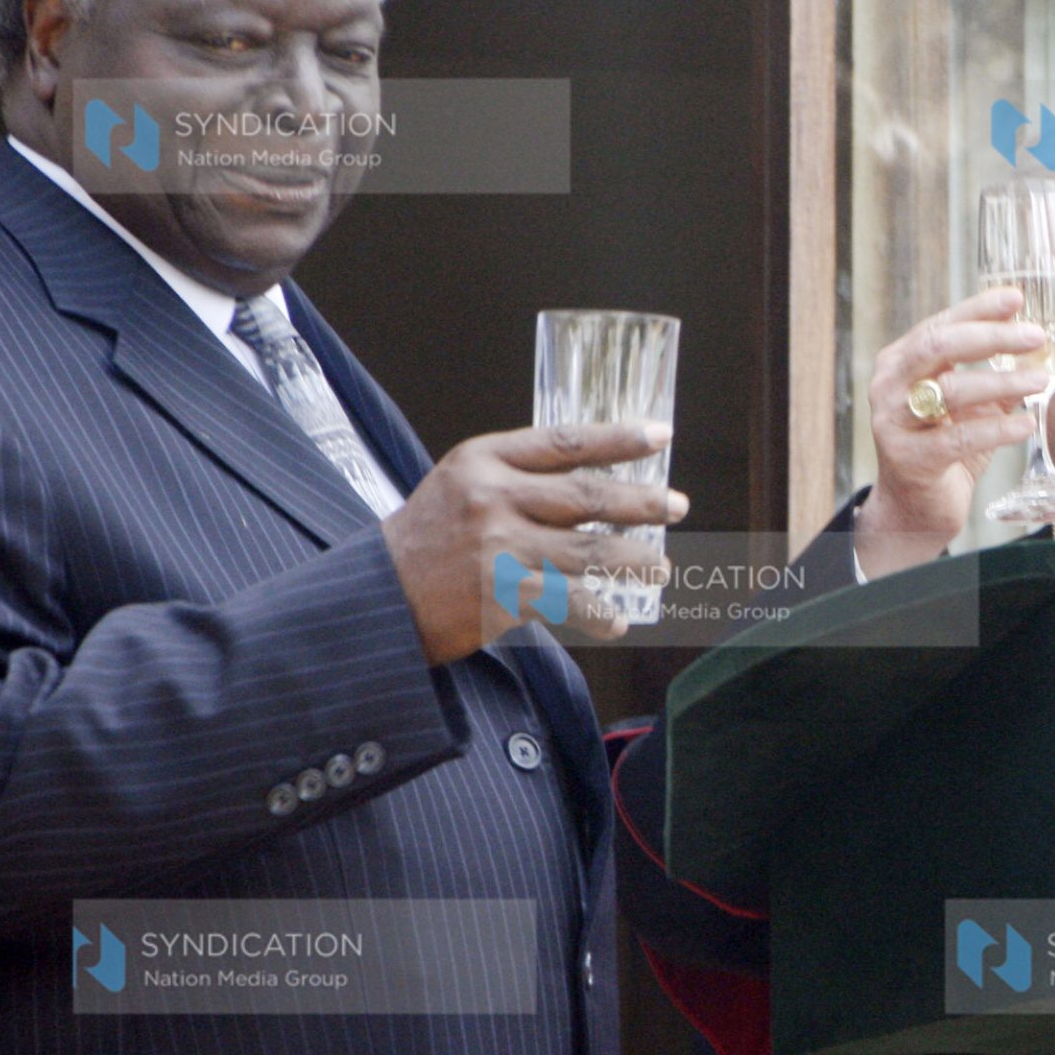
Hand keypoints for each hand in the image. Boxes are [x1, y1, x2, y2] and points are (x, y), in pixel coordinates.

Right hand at [382, 420, 687, 663]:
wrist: (376, 595)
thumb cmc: (427, 537)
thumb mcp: (461, 483)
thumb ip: (517, 474)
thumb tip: (593, 478)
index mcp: (484, 460)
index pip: (565, 442)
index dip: (618, 438)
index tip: (661, 434)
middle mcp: (493, 498)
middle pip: (586, 494)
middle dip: (642, 501)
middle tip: (679, 504)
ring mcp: (499, 549)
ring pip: (587, 549)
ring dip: (633, 558)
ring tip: (661, 565)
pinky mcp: (501, 596)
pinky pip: (568, 601)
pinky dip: (598, 612)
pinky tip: (618, 619)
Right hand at [855, 289, 1049, 578]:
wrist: (915, 509)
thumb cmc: (944, 448)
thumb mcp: (969, 405)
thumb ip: (993, 375)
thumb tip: (1041, 344)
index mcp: (899, 362)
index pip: (940, 324)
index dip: (979, 309)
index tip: (1017, 298)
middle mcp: (889, 386)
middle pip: (939, 346)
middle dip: (991, 337)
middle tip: (1035, 336)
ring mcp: (893, 422)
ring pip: (950, 391)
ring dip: (1002, 383)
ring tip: (1040, 380)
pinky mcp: (909, 459)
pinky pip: (960, 438)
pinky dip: (999, 429)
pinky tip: (1027, 424)